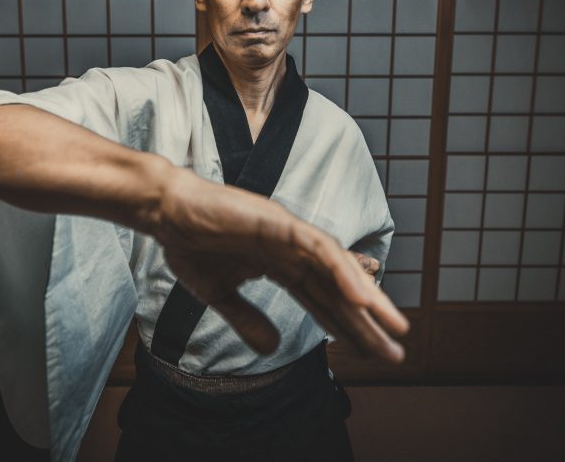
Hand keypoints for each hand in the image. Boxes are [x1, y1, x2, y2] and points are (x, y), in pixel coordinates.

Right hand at [152, 167, 408, 363]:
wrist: (166, 212)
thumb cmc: (189, 244)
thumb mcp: (220, 295)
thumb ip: (247, 319)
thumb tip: (271, 350)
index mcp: (281, 264)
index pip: (323, 300)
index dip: (347, 326)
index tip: (370, 352)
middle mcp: (293, 249)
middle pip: (338, 289)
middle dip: (369, 321)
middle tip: (398, 352)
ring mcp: (289, 233)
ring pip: (338, 268)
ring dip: (368, 298)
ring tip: (393, 327)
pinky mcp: (279, 222)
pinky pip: (318, 249)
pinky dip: (342, 271)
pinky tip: (361, 298)